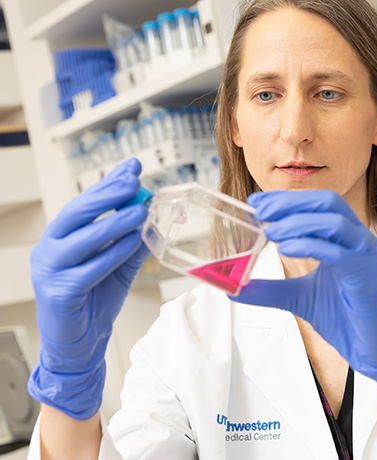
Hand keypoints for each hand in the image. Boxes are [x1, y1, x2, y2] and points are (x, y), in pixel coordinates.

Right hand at [28, 158, 149, 419]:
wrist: (80, 343)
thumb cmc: (95, 299)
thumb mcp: (118, 265)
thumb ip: (131, 241)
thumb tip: (152, 214)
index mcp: (60, 238)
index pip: (84, 204)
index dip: (108, 185)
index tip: (132, 167)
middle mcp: (49, 249)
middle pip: (76, 214)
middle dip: (107, 194)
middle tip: (134, 180)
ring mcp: (49, 271)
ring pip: (82, 239)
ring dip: (114, 222)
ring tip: (141, 210)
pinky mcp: (59, 293)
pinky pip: (90, 268)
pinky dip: (114, 253)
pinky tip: (134, 241)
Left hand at [230, 190, 376, 417]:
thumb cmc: (349, 320)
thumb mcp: (300, 299)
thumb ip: (270, 290)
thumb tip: (234, 287)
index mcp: (345, 240)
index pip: (317, 205)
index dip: (286, 199)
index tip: (256, 202)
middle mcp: (359, 241)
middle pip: (327, 203)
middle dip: (291, 202)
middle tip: (260, 211)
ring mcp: (367, 257)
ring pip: (335, 222)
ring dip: (298, 221)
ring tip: (270, 231)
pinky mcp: (370, 278)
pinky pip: (341, 254)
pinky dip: (311, 245)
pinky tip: (286, 248)